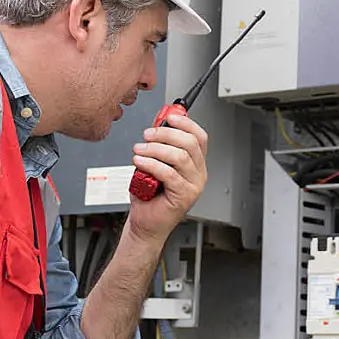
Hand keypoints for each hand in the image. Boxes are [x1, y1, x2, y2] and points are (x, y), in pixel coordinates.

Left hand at [129, 113, 208, 242]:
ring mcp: (193, 185)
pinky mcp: (184, 196)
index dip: (185, 123)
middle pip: (190, 143)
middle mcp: (198, 173)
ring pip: (180, 157)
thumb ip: (159, 145)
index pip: (199, 137)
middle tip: (147, 134)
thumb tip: (156, 124)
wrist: (145, 223)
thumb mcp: (154, 163)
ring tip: (140, 150)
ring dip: (156, 149)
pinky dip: (151, 164)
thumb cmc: (149, 196)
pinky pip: (169, 174)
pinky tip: (139, 162)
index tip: (169, 116)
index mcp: (195, 163)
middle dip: (166, 134)